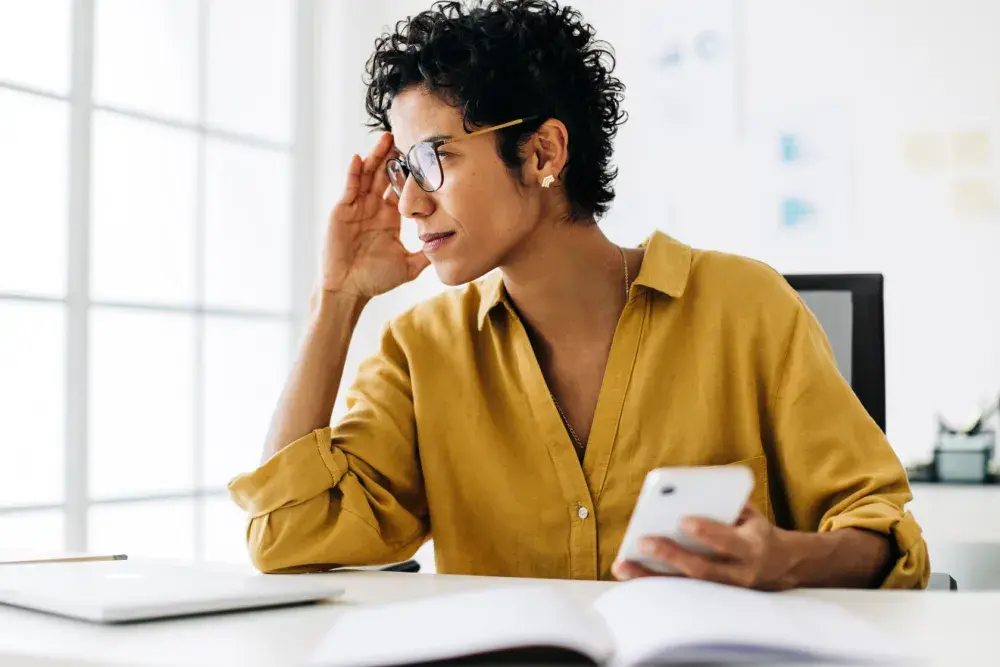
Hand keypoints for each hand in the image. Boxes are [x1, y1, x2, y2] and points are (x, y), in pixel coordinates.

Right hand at [321, 132, 430, 297]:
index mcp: (390, 217)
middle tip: (407, 137)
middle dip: (394, 157)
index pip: (402, 189)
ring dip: (376, 157)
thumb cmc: (375, 279)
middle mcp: (374, 208)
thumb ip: (426, 256)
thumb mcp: (408, 266)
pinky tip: (360, 158)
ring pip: (368, 176)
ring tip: (386, 138)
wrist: (349, 290)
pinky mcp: (342, 210)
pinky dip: (354, 172)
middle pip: (385, 176)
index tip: (425, 158)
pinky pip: (350, 187)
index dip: (412, 175)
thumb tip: (451, 250)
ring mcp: (357, 207)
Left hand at [613, 506, 796, 590]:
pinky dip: (652, 584)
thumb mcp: (750, 514)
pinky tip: (628, 572)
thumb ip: (725, 505)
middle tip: (643, 542)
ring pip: (684, 587)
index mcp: (752, 547)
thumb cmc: (754, 531)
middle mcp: (740, 574)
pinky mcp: (710, 600)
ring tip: (622, 564)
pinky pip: (677, 594)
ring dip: (651, 577)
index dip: (707, 532)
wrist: (780, 566)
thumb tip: (688, 495)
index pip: (728, 542)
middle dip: (671, 555)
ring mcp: (724, 592)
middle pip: (702, 569)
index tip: (683, 520)